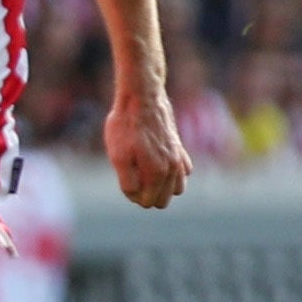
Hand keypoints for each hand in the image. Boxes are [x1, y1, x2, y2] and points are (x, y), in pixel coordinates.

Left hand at [105, 92, 190, 209]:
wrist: (141, 99)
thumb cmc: (125, 127)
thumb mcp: (117, 156)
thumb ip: (128, 181)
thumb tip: (136, 195)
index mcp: (157, 173)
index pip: (147, 201)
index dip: (132, 195)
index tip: (124, 179)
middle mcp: (173, 169)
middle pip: (163, 200)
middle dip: (147, 194)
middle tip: (132, 177)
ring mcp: (179, 159)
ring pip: (177, 188)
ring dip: (162, 187)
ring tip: (144, 172)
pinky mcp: (180, 149)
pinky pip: (184, 172)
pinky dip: (172, 174)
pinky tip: (158, 164)